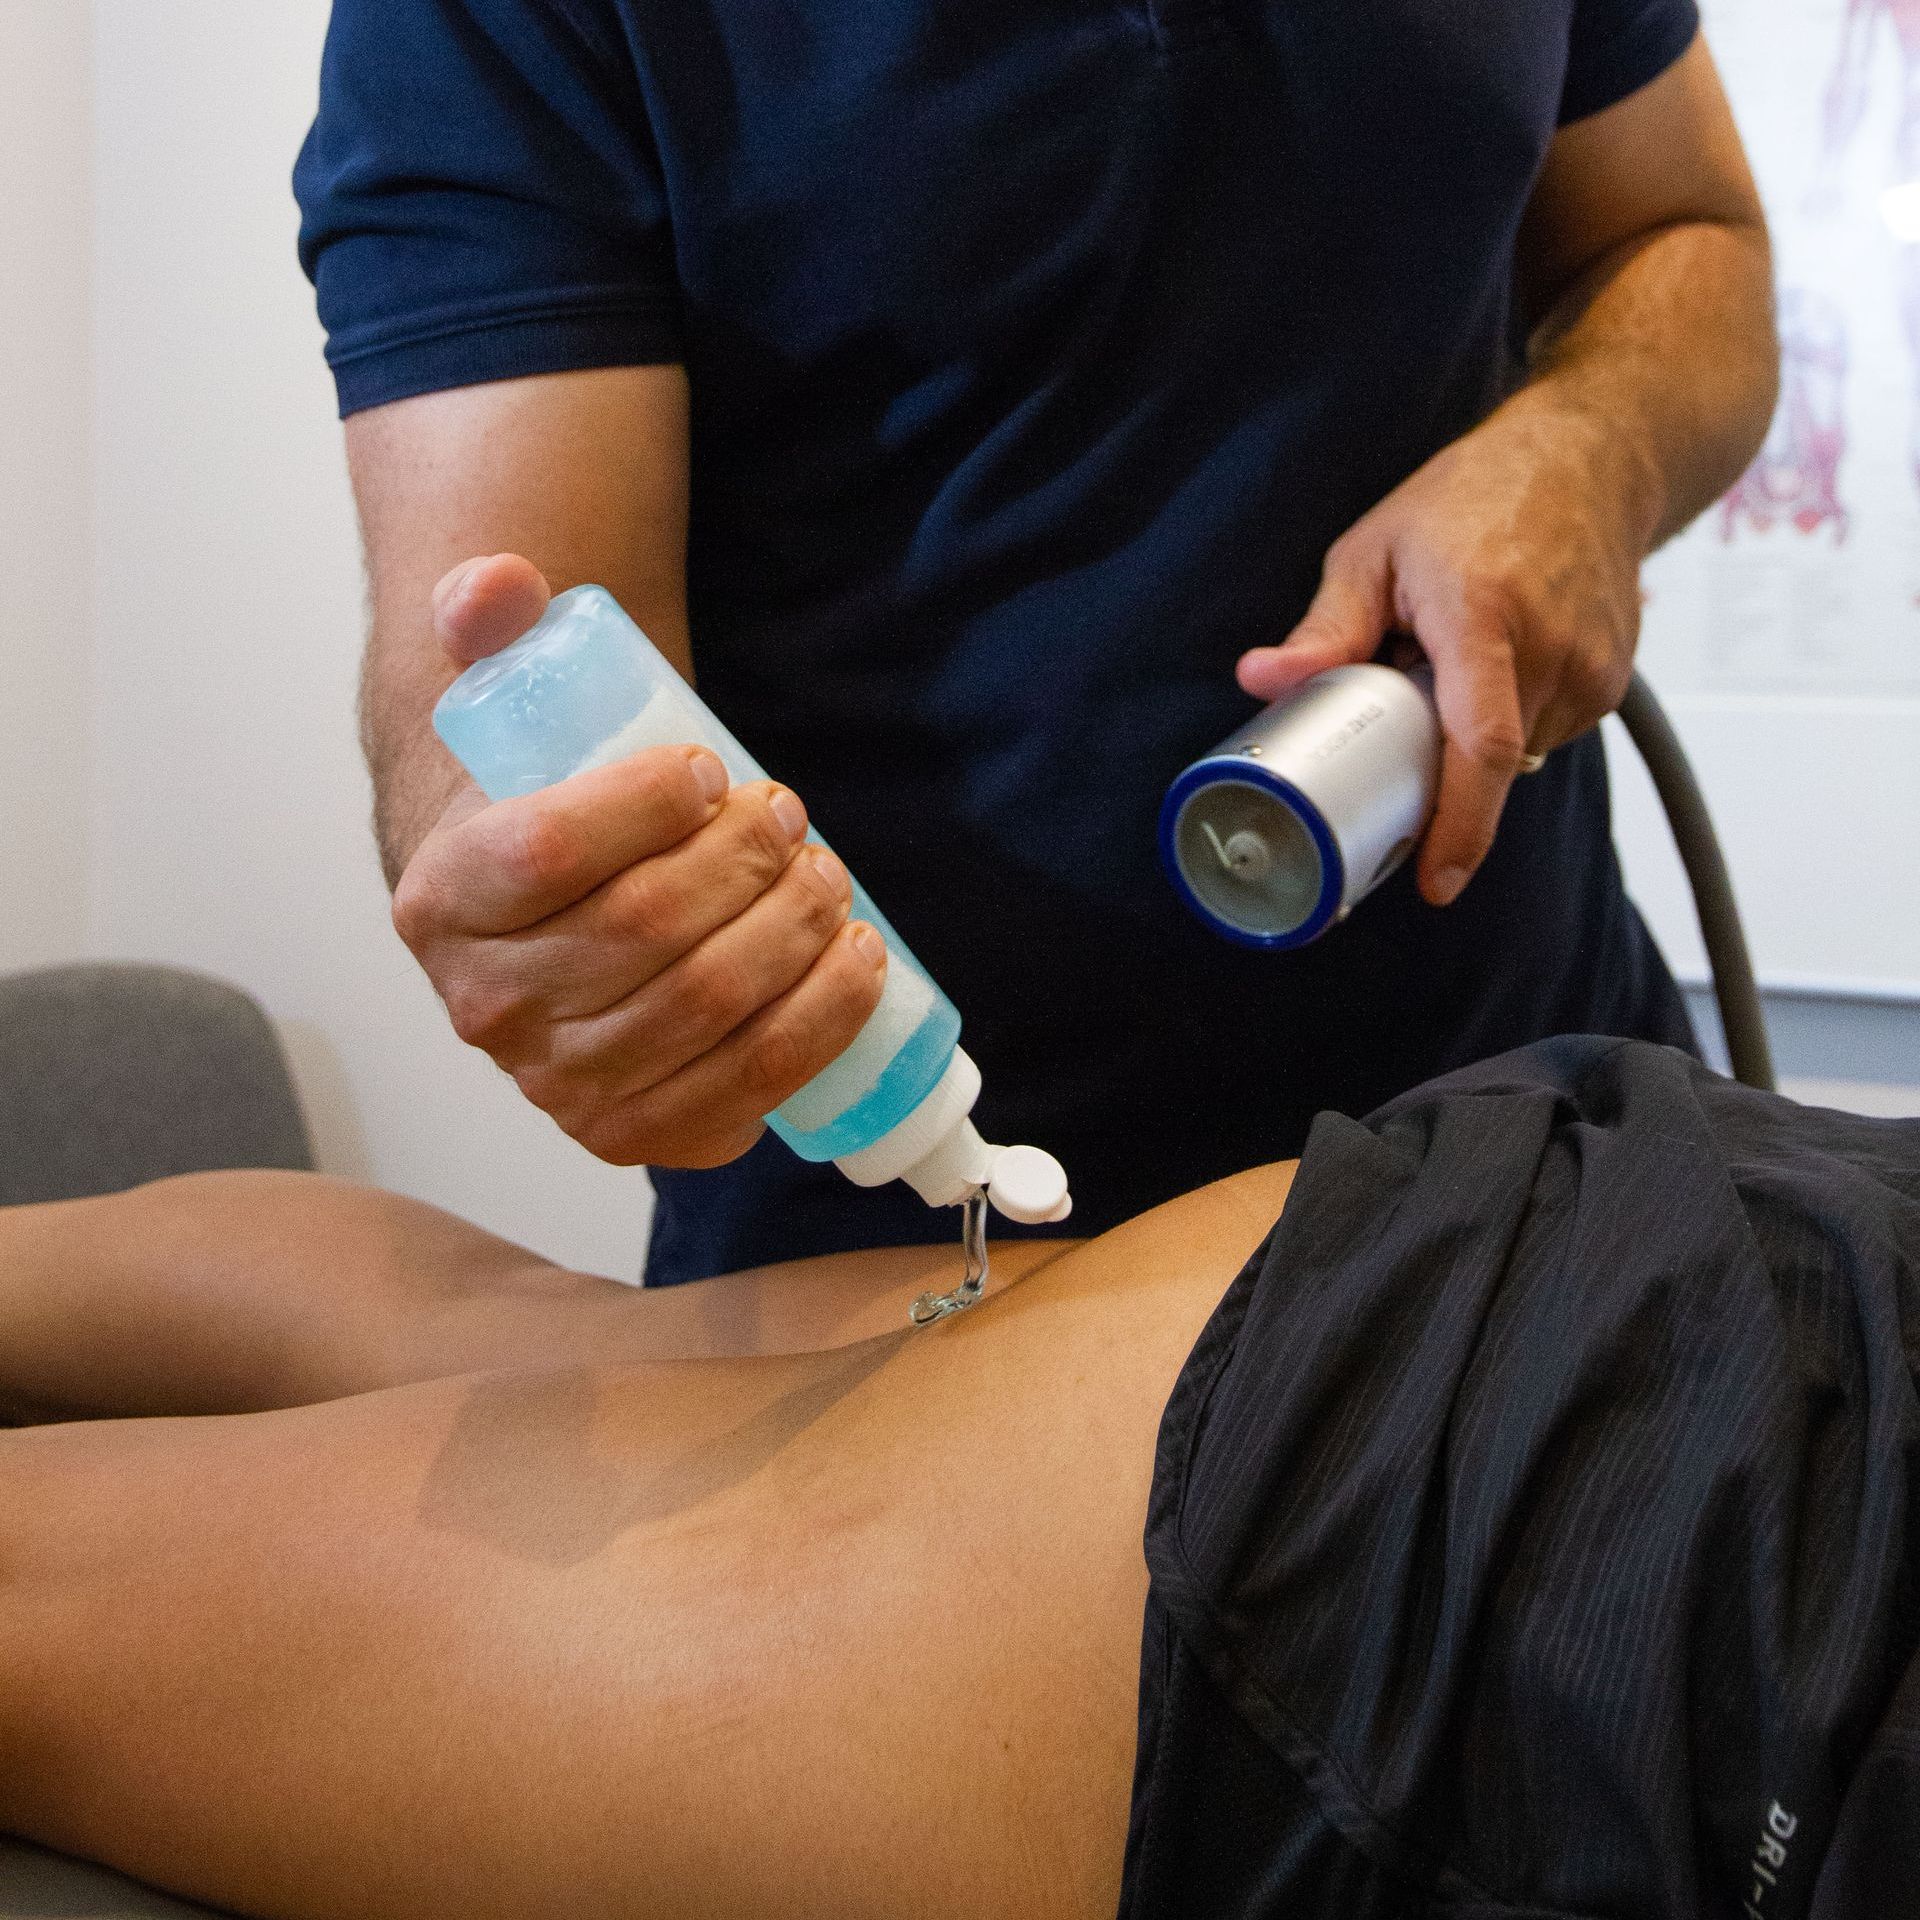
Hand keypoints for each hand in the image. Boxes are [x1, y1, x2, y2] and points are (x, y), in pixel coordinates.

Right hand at [394, 555, 887, 1167]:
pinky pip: (741, 1094)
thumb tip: (499, 582)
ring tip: (834, 880)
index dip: (642, 807)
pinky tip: (858, 968)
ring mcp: (560, 1086)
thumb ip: (490, 622)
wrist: (551, 919)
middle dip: (743, 866)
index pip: (543, 854)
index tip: (708, 769)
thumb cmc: (545, 805)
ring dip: (795, 939)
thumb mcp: (504, 706)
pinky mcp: (635, 1132)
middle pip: (640, 934)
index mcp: (440, 902)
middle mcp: (487, 1008)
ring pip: (702, 1012)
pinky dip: (819, 1029)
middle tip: (791, 818)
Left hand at [1236, 401, 1651, 905]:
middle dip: (1438, 768)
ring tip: (1456, 661)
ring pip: (1517, 754)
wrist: (1593, 456)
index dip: (1461, 827)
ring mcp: (1593, 668)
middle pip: (1487, 761)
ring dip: (1473, 735)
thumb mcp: (1377, 549)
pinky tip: (1496, 661)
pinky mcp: (1613, 681)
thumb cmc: (1476, 494)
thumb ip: (1325, 628)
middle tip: (1402, 719)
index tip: (1435, 882)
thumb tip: (1262, 680)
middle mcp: (1551, 648)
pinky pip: (1546, 733)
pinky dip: (1509, 717)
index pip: (1480, 746)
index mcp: (1486, 615)